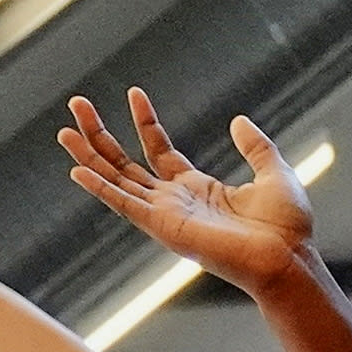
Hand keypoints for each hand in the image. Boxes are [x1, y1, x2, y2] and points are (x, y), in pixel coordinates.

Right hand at [58, 89, 319, 295]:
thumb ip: (255, 147)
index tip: (134, 93)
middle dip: (99, 135)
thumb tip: (238, 120)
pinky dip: (100, 189)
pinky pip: (125, 205)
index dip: (145, 122)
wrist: (289, 258)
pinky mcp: (164, 227)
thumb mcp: (274, 173)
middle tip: (76, 105)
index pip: (159, 150)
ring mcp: (165, 215)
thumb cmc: (286, 227)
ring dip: (89, 156)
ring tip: (63, 131)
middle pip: (125, 163)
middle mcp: (174, 202)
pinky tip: (77, 170)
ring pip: (116, 180)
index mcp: (197, 189)